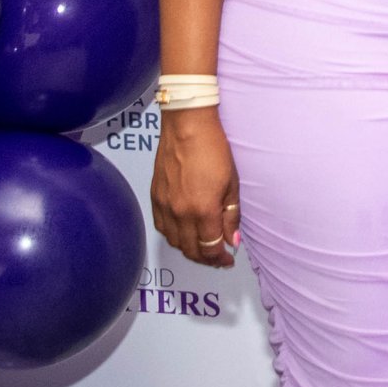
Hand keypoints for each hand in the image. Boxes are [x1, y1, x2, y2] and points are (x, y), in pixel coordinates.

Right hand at [151, 106, 241, 269]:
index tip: (228, 259)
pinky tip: (184, 232)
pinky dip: (174, 236)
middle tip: (218, 257)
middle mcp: (180, 213)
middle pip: (191, 250)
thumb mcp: (232, 183)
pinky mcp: (155, 197)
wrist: (186, 127)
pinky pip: (162, 227)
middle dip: (206, 258)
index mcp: (202, 210)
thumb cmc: (214, 150)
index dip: (220, 259)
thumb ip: (231, 215)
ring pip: (175, 242)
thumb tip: (232, 240)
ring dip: (190, 249)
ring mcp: (164, 206)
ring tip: (203, 245)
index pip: (210, 248)